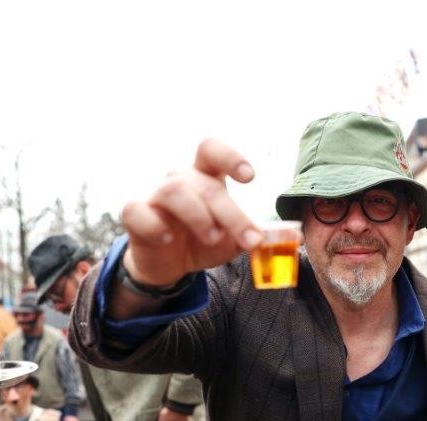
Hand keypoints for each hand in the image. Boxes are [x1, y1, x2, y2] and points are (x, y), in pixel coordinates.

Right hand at [119, 140, 260, 291]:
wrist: (170, 265)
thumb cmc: (202, 242)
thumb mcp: (233, 241)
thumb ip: (255, 235)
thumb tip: (291, 235)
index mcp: (205, 178)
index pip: (212, 151)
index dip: (230, 157)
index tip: (249, 177)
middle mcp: (180, 181)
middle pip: (205, 185)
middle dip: (231, 213)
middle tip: (249, 239)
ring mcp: (155, 196)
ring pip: (173, 191)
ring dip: (199, 216)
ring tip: (213, 238)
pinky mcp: (135, 215)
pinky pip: (136, 211)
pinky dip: (154, 225)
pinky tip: (168, 239)